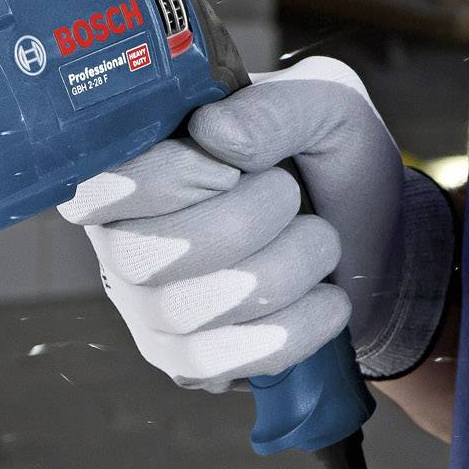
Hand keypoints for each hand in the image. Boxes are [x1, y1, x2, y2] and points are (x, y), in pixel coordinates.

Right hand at [58, 56, 453, 387]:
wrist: (373, 240)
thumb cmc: (328, 163)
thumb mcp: (323, 105)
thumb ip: (275, 106)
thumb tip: (214, 134)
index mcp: (134, 164)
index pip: (95, 187)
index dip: (162, 181)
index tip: (228, 168)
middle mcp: (120, 237)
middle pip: (143, 255)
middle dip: (246, 223)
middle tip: (292, 196)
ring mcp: (144, 306)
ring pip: (187, 311)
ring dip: (285, 271)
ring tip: (319, 242)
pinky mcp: (181, 359)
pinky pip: (213, 362)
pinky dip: (290, 330)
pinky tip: (326, 300)